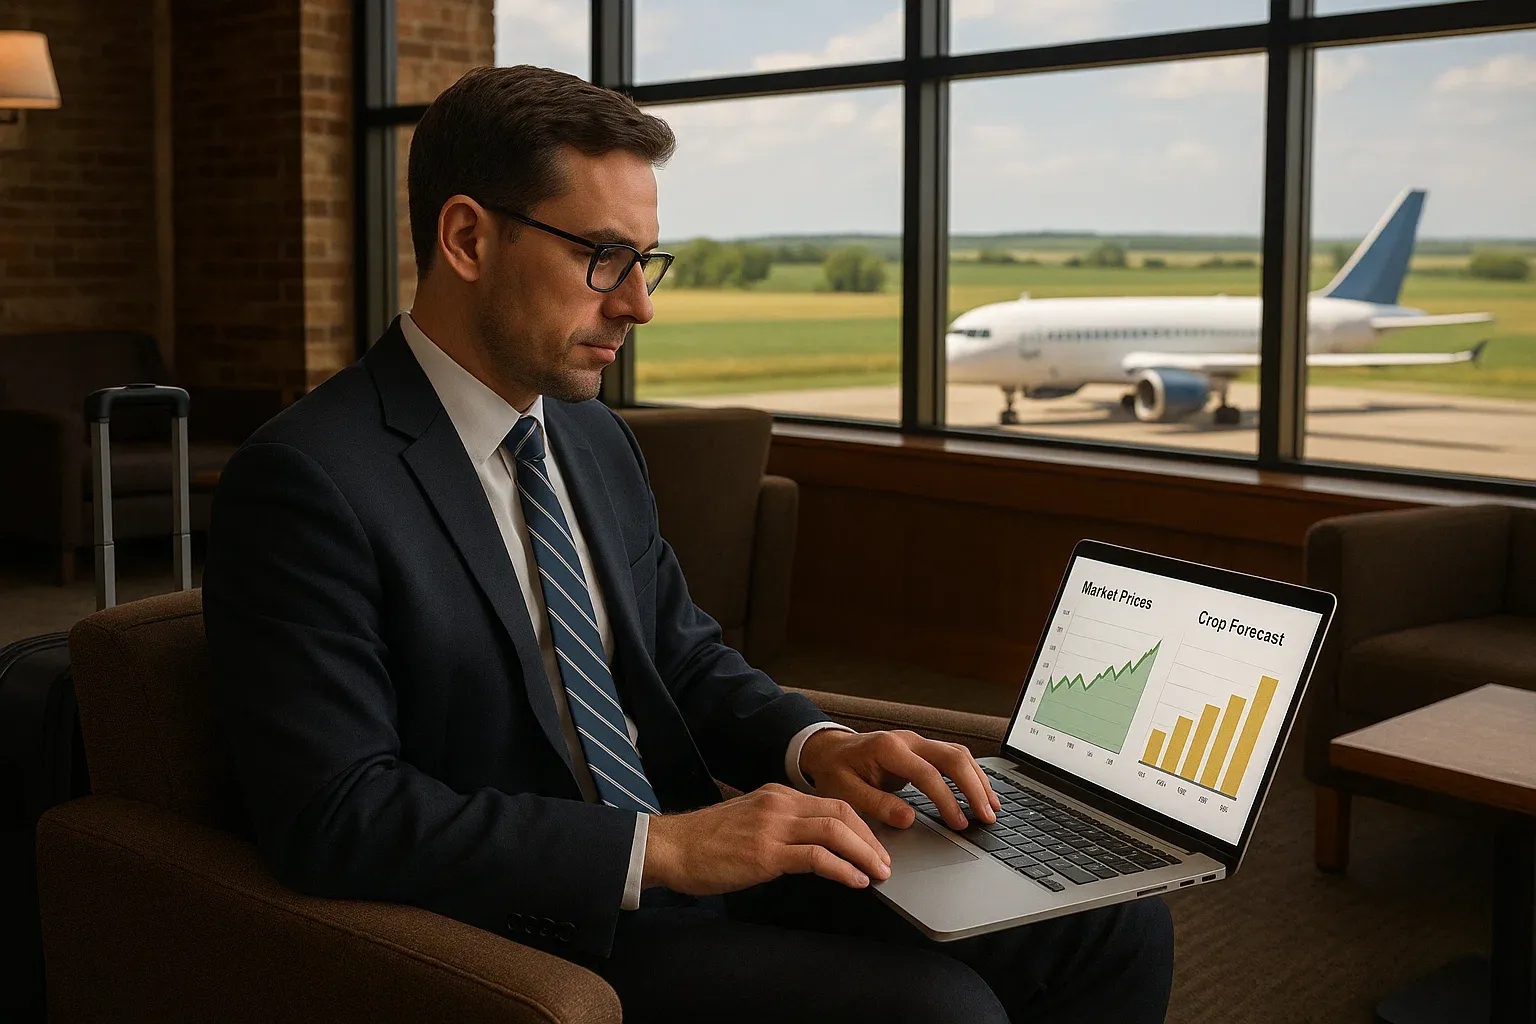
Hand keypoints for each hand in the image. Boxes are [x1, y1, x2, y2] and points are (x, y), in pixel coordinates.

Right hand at [642, 784, 891, 895]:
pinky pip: (817, 857)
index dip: (862, 827)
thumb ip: (779, 825)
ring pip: (835, 831)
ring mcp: (773, 826)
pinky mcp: (766, 852)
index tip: (875, 847)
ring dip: (865, 854)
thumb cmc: (705, 842)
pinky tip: (855, 882)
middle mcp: (780, 804)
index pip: (834, 803)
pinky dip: (843, 869)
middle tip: (886, 863)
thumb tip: (812, 846)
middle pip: (842, 812)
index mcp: (778, 795)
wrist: (670, 847)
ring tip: (879, 874)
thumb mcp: (749, 821)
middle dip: (871, 839)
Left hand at [798, 728, 1001, 830]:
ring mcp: (916, 742)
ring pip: (958, 754)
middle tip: (988, 816)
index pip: (928, 773)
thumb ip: (876, 805)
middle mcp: (907, 740)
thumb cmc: (835, 772)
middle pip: (952, 757)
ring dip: (977, 780)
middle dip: (974, 787)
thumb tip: (909, 819)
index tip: (959, 824)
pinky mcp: (921, 749)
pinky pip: (953, 756)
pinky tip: (980, 792)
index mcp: (888, 749)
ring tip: (992, 807)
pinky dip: (970, 774)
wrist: (829, 751)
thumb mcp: (845, 792)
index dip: (947, 800)